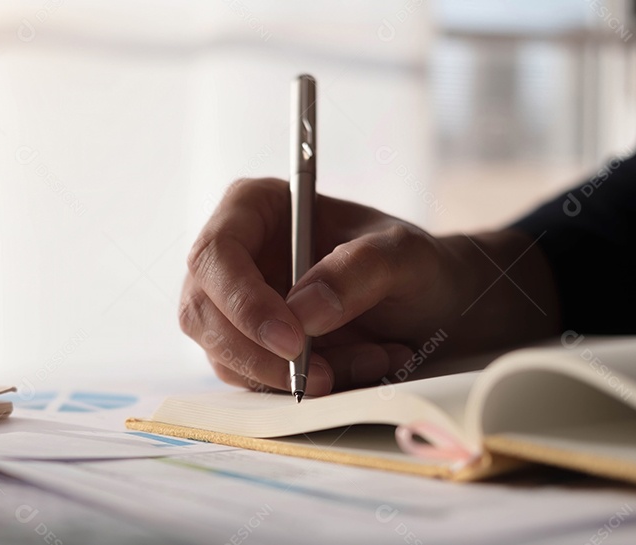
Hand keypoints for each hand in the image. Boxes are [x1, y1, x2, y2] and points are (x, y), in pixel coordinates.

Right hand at [179, 178, 557, 395]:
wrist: (432, 304)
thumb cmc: (413, 263)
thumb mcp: (404, 254)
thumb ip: (359, 270)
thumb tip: (303, 312)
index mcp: (254, 208)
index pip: (216, 255)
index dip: (243, 301)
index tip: (293, 341)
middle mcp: (232, 256)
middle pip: (203, 313)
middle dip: (261, 355)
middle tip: (324, 378)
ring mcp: (232, 305)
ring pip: (224, 355)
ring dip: (292, 376)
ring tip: (372, 359)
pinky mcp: (246, 347)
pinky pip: (254, 380)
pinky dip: (305, 387)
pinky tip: (363, 366)